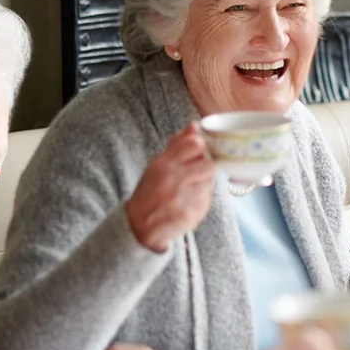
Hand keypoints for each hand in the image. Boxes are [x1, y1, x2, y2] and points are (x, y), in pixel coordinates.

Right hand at [125, 123, 216, 251]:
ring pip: (210, 183)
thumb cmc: (151, 190)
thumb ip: (178, 144)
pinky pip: (207, 200)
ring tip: (188, 190)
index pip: (195, 144)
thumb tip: (195, 125)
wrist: (140, 224)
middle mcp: (173, 179)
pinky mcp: (192, 213)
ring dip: (203, 185)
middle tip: (194, 175)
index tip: (196, 155)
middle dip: (204, 169)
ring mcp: (183, 198)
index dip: (200, 148)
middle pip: (209, 165)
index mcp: (163, 163)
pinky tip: (187, 203)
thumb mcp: (158, 164)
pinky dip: (201, 200)